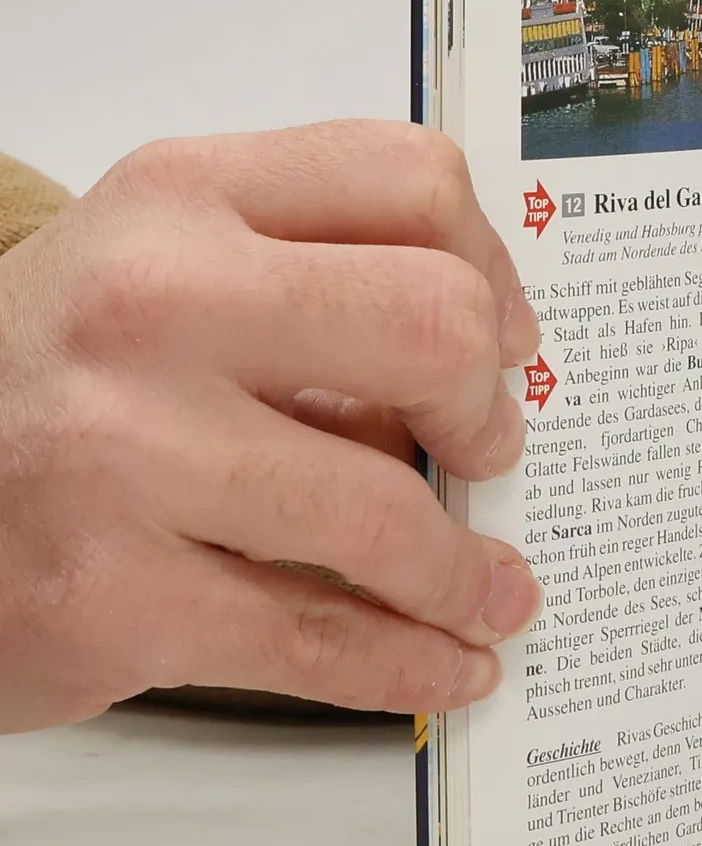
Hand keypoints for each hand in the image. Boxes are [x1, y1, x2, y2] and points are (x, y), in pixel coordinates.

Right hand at [0, 121, 542, 731]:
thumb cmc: (49, 375)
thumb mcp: (157, 269)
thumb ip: (307, 285)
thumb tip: (484, 376)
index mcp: (184, 198)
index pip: (410, 181)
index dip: (493, 269)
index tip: (508, 338)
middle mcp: (152, 305)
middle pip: (434, 328)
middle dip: (487, 410)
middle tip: (486, 454)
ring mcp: (122, 452)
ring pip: (385, 513)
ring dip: (463, 571)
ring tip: (490, 589)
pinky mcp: (107, 596)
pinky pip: (316, 639)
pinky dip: (410, 664)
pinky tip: (452, 663)